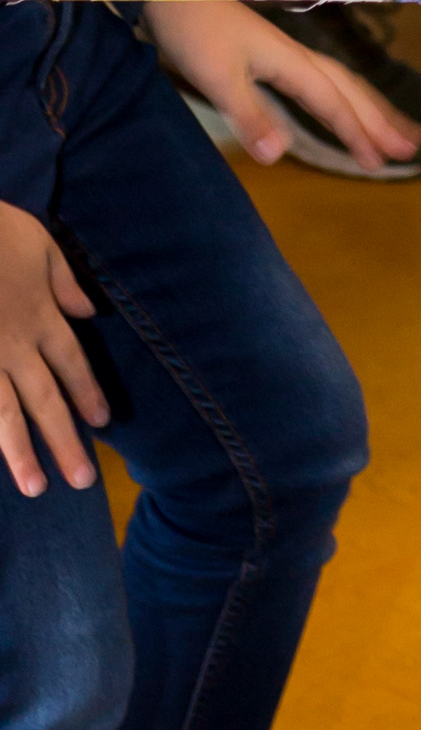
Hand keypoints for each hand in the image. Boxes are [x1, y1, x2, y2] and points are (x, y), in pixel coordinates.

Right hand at [0, 195, 107, 496]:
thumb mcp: (37, 242)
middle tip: (84, 481)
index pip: (71, 362)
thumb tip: (88, 312)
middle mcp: (13, 344)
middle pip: (45, 399)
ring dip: (21, 452)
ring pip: (3, 413)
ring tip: (37, 487)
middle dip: (65, 440)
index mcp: (39, 315)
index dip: (87, 393)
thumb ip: (63, 279)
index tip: (102, 423)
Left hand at [147, 0, 412, 172]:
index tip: (379, 164)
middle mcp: (298, 58)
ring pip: (343, 84)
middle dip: (381, 121)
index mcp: (291, 64)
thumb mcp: (217, 77)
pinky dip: (345, 98)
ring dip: (372, 108)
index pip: (333, 104)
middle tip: (411, 149)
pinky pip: (324, 82)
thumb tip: (278, 156)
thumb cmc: (195, 31)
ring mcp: (288, 56)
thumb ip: (249, 114)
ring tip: (397, 129)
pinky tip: (344, 107)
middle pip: (351, 91)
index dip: (356, 134)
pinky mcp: (274, 57)